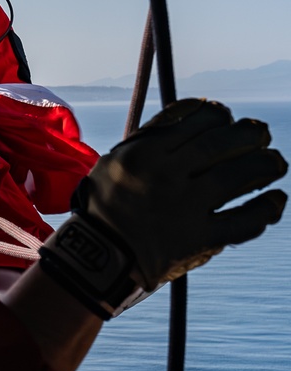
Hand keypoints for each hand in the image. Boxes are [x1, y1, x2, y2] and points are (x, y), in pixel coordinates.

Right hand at [75, 99, 286, 290]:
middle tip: (260, 133)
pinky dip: (266, 210)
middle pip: (221, 143)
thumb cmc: (106, 204)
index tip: (225, 118)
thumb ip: (150, 139)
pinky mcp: (199, 239)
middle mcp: (166, 176)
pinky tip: (276, 200)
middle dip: (249, 134)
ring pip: (238, 176)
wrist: (97, 256)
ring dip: (265, 165)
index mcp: (143, 153)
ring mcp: (184, 209)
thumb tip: (195, 116)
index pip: (195, 118)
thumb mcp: (115, 162)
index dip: (218, 114)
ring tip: (275, 163)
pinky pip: (244, 222)